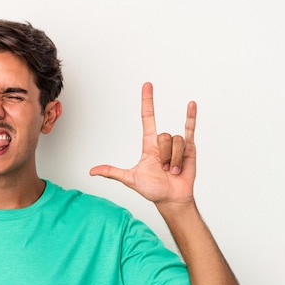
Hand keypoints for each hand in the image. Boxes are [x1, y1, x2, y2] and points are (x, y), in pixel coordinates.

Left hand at [90, 82, 197, 204]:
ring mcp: (176, 145)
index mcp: (149, 145)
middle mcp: (163, 142)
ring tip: (173, 170)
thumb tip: (92, 171)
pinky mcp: (189, 148)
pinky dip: (191, 116)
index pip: (148, 118)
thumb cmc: (153, 189)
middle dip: (164, 155)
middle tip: (163, 169)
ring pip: (176, 141)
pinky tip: (191, 104)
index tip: (147, 86)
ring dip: (174, 159)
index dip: (147, 102)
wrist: (171, 198)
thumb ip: (112, 172)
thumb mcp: (130, 179)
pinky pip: (190, 129)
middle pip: (163, 136)